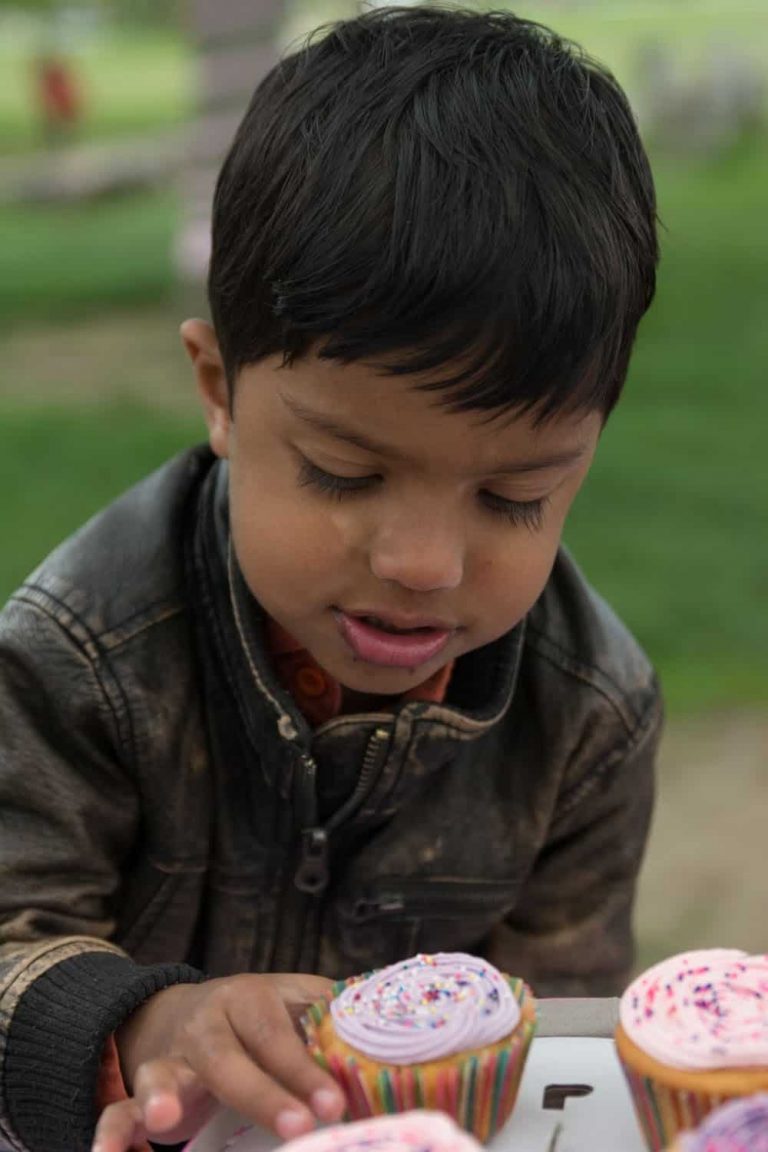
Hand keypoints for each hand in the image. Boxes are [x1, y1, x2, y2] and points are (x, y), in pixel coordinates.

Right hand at [92, 973, 345, 1151]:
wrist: (183, 1011)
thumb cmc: (257, 1016)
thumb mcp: (291, 1003)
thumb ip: (330, 1018)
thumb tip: (399, 1035)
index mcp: (248, 998)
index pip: (277, 1029)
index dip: (303, 1066)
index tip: (334, 1102)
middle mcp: (206, 1024)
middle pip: (228, 1056)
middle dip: (262, 1093)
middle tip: (299, 1126)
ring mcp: (169, 1059)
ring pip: (161, 1073)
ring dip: (161, 1095)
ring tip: (166, 1121)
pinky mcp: (141, 1092)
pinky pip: (118, 1112)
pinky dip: (110, 1135)